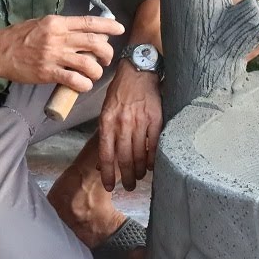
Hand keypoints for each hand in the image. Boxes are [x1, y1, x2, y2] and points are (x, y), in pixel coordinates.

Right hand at [0, 15, 124, 91]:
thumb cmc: (18, 37)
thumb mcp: (41, 24)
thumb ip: (62, 27)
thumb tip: (84, 31)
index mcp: (57, 23)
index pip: (88, 22)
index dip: (108, 25)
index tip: (120, 28)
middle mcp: (58, 37)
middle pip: (94, 43)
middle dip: (107, 52)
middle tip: (105, 59)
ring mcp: (53, 55)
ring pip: (88, 64)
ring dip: (96, 71)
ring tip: (93, 74)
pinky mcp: (48, 72)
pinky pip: (74, 80)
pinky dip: (84, 84)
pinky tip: (83, 85)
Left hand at [98, 65, 161, 191]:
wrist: (138, 71)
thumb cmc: (121, 92)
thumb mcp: (106, 111)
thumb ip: (105, 134)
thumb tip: (103, 161)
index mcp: (107, 122)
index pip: (106, 154)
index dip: (108, 173)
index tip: (110, 186)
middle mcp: (122, 123)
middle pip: (123, 158)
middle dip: (126, 176)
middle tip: (129, 187)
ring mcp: (139, 122)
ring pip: (139, 153)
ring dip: (139, 170)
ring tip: (139, 178)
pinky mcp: (155, 119)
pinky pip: (154, 144)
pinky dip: (152, 158)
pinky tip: (150, 166)